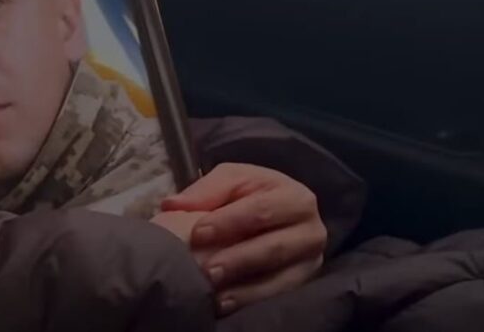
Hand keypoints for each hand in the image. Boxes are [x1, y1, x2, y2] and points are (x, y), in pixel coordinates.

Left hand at [160, 163, 326, 315]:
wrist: (278, 216)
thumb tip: (172, 205)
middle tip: (207, 270)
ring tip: (212, 292)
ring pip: (279, 278)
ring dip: (243, 288)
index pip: (261, 211)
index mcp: (294, 197)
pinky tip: (224, 303)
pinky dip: (249, 301)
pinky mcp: (302, 284)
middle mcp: (311, 230)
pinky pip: (277, 297)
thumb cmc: (250, 195)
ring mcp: (310, 262)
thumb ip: (205, 190)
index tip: (198, 233)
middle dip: (237, 260)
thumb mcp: (231, 181)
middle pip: (273, 248)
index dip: (229, 222)